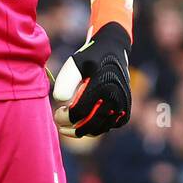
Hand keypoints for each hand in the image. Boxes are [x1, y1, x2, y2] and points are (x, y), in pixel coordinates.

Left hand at [52, 21, 131, 138]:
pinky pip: (105, 128)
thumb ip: (65, 80)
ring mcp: (122, 109)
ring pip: (97, 130)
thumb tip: (61, 100)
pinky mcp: (125, 115)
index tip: (58, 111)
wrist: (113, 52)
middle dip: (71, 128)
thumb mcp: (74, 63)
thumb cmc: (89, 58)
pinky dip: (93, 128)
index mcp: (102, 88)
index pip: (77, 113)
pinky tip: (83, 121)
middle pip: (87, 126)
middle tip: (60, 125)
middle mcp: (115, 100)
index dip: (63, 117)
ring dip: (81, 130)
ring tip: (69, 124)